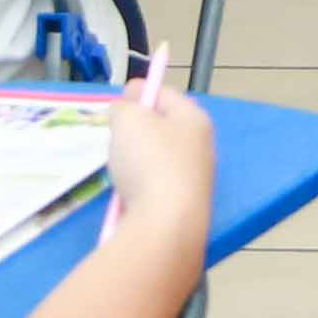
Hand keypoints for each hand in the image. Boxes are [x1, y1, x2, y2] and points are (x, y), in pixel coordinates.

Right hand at [101, 53, 220, 257]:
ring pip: (159, 160)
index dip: (142, 92)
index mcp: (194, 119)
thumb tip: (126, 110)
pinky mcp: (183, 208)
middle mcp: (201, 148)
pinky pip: (156, 188)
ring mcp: (195, 181)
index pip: (167, 95)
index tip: (119, 97)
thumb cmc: (150, 161)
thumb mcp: (129, 120)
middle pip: (165, 129)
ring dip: (138, 160)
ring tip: (119, 165)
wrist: (166, 225)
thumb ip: (124, 108)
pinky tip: (127, 194)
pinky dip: (140, 187)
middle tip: (115, 132)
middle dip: (139, 128)